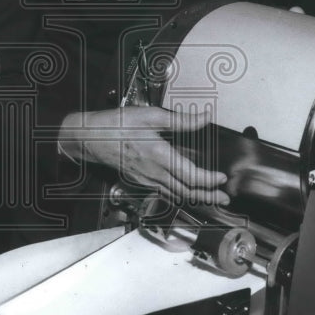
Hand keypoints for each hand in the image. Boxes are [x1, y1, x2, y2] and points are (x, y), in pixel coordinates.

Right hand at [58, 106, 229, 205]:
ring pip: (176, 196)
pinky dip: (180, 196)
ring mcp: (146, 179)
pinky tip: (185, 193)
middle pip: (186, 192)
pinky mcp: (139, 180)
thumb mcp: (150, 116)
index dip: (209, 180)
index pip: (190, 176)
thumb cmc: (118, 124)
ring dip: (196, 199)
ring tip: (212, 199)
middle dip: (208, 197)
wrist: (90, 138)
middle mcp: (154, 173)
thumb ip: (180, 120)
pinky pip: (164, 193)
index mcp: (159, 156)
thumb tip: (205, 117)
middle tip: (225, 199)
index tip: (222, 178)